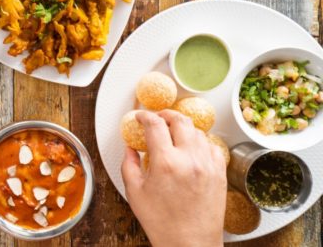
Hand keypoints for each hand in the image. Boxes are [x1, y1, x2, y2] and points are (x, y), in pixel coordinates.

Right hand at [121, 110, 226, 246]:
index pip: (155, 125)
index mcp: (165, 162)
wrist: (190, 243)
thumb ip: (129, 165)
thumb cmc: (162, 223)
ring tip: (174, 134)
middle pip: (180, 120)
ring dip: (184, 128)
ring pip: (198, 132)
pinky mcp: (220, 173)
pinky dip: (201, 142)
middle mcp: (189, 159)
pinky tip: (192, 149)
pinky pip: (213, 146)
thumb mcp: (135, 192)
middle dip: (166, 114)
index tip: (141, 117)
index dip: (145, 116)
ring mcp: (208, 165)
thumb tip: (130, 148)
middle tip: (159, 118)